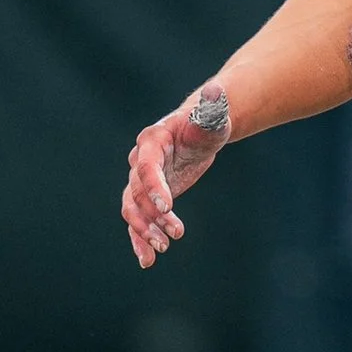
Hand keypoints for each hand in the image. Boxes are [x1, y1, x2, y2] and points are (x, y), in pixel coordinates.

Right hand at [123, 97, 229, 268]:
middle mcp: (140, 160)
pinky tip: (147, 260)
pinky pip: (137, 220)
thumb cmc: (209, 120)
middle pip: (136, 192)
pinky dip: (139, 239)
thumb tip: (218, 92)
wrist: (201, 130)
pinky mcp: (147, 196)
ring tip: (162, 249)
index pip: (147, 166)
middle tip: (174, 234)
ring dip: (144, 231)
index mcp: (153, 140)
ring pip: (132, 209)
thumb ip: (213, 109)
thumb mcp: (214, 116)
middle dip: (152, 215)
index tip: (167, 206)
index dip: (154, 186)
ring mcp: (141, 180)